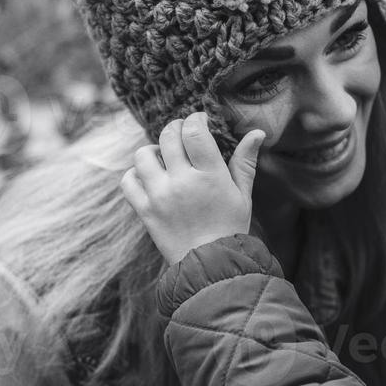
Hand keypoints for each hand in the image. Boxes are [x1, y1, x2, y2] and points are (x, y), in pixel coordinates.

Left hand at [120, 112, 266, 264]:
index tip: (200, 121)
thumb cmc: (230, 228)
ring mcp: (159, 196)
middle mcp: (182, 182)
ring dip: (154, 150)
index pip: (194, 130)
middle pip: (168, 136)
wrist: (210, 266)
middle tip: (183, 135)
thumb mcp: (243, 195)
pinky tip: (150, 177)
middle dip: (176, 129)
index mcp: (210, 175)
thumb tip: (257, 132)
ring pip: (143, 154)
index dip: (195, 118)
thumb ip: (245, 161)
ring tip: (165, 158)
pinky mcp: (144, 210)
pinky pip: (128, 180)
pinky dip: (135, 174)